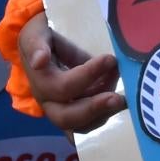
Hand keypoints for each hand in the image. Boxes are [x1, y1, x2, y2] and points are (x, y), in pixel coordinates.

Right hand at [17, 16, 125, 135]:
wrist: (41, 48)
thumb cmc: (41, 38)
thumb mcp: (36, 34)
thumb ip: (36, 45)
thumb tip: (39, 61)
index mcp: (40, 81)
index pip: (63, 86)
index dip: (88, 75)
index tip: (109, 58)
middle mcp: (48, 102)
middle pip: (66, 117)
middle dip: (94, 108)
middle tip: (118, 98)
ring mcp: (61, 111)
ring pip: (80, 126)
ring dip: (103, 114)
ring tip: (123, 98)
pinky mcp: (76, 114)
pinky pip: (89, 125)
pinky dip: (105, 115)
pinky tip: (120, 101)